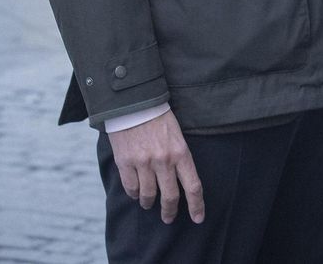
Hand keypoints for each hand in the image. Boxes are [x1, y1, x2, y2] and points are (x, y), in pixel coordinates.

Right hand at [105, 110, 204, 224]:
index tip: (198, 218)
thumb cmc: (158, 118)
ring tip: (148, 204)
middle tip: (168, 218)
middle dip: (170, 212)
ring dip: (149, 203)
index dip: (196, 206)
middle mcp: (163, 160)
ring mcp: (143, 162)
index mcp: (181, 152)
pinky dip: (134, 194)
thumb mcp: (177, 135)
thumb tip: (180, 181)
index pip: (193, 186)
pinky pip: (131, 188)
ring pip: (148, 196)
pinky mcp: (125, 162)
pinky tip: (136, 193)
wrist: (133, 103)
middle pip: (170, 197)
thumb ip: (179, 158)